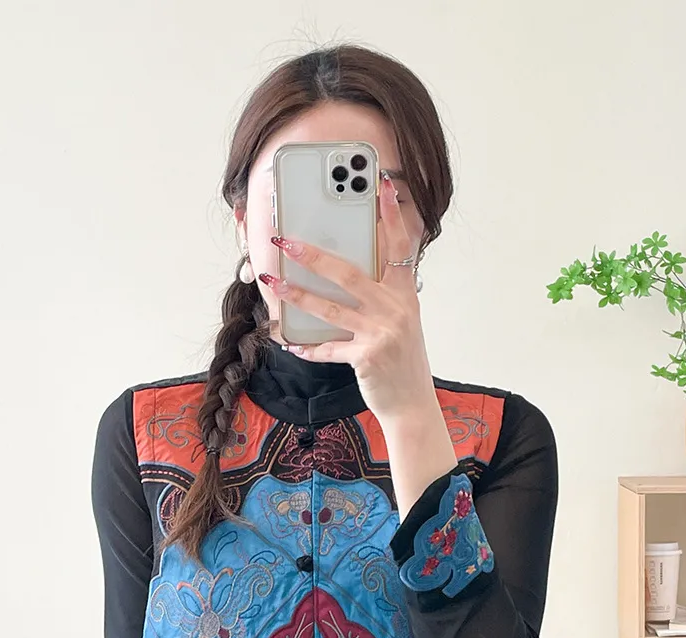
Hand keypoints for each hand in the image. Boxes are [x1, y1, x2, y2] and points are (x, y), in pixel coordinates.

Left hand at [258, 172, 436, 425]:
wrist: (412, 404)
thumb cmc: (401, 362)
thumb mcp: (401, 323)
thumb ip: (381, 298)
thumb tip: (344, 275)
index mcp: (404, 296)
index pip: (398, 247)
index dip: (390, 215)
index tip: (380, 185)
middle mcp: (395, 310)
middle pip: (349, 273)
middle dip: (313, 254)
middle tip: (286, 239)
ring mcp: (381, 334)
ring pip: (330, 307)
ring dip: (297, 294)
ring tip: (272, 281)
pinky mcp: (366, 358)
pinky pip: (327, 349)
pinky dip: (305, 347)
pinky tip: (286, 340)